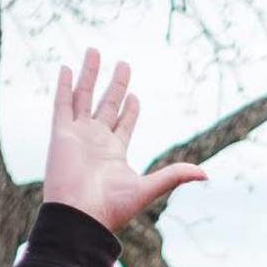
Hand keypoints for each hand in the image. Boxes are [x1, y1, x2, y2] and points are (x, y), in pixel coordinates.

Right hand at [40, 49, 202, 230]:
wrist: (81, 215)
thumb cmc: (112, 207)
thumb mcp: (149, 187)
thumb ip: (175, 175)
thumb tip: (206, 174)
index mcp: (114, 153)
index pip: (123, 124)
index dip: (130, 108)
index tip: (135, 94)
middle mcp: (95, 141)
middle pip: (106, 104)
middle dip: (115, 84)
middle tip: (123, 63)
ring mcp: (77, 136)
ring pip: (84, 97)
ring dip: (89, 75)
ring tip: (95, 51)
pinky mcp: (60, 134)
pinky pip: (62, 104)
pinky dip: (63, 85)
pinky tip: (66, 68)